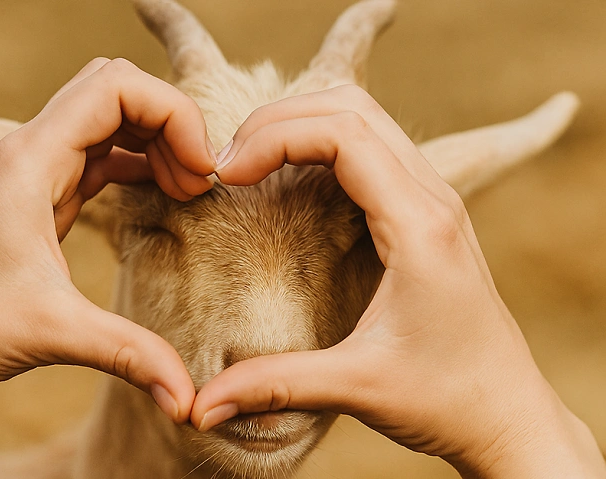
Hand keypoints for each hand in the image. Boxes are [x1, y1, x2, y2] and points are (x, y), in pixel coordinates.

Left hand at [0, 58, 215, 431]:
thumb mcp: (53, 333)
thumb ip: (129, 355)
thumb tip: (189, 399)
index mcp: (32, 159)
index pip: (116, 86)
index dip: (172, 113)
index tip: (200, 170)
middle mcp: (32, 152)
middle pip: (116, 90)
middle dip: (169, 121)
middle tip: (199, 178)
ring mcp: (36, 171)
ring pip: (109, 119)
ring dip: (156, 142)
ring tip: (188, 189)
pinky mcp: (41, 196)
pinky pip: (101, 156)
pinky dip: (139, 164)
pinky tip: (162, 197)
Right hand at [192, 85, 605, 477]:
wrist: (506, 414)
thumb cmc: (445, 399)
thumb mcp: (357, 388)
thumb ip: (275, 387)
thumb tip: (200, 405)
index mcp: (420, 227)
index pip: (343, 135)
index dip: (274, 137)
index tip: (227, 174)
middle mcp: (432, 199)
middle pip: (350, 108)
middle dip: (278, 120)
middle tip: (228, 162)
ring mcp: (433, 200)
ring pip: (363, 117)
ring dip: (300, 125)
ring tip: (249, 164)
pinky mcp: (426, 213)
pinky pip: (372, 147)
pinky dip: (321, 144)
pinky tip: (288, 180)